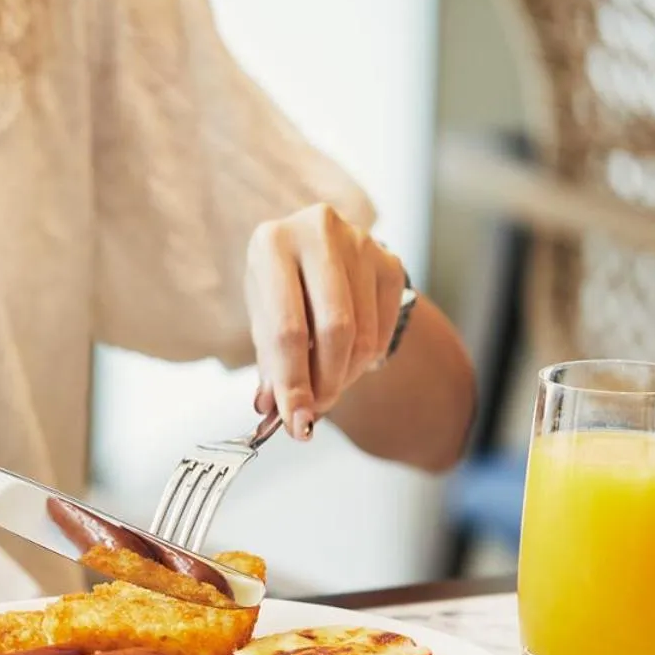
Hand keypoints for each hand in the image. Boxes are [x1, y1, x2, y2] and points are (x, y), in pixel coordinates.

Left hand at [244, 204, 406, 440]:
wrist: (312, 247)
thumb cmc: (280, 287)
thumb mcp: (263, 317)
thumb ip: (270, 363)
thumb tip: (275, 411)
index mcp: (272, 244)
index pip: (287, 328)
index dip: (293, 382)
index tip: (296, 421)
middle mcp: (319, 233)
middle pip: (336, 330)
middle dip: (327, 383)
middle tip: (315, 412)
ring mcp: (361, 243)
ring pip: (363, 336)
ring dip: (345, 376)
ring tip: (326, 386)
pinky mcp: (390, 261)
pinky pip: (384, 331)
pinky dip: (365, 359)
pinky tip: (346, 358)